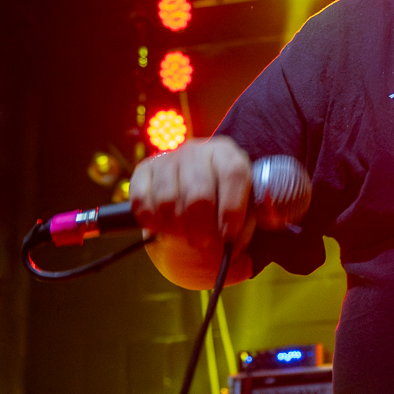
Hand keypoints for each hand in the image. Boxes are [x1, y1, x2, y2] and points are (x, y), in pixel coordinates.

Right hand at [128, 136, 255, 247]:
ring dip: (176, 228)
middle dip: (202, 228)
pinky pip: (142, 201)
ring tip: (185, 234)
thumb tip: (243, 238)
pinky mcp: (144, 169)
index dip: (232, 209)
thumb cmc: (224, 200)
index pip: (233, 174)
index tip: (228, 236)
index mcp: (227, 154)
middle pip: (198, 194)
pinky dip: (151, 221)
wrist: (195, 187)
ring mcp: (168, 158)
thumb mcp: (244, 205)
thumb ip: (251, 219)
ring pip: (168, 201)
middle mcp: (197, 151)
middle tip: (204, 243)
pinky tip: (163, 226)